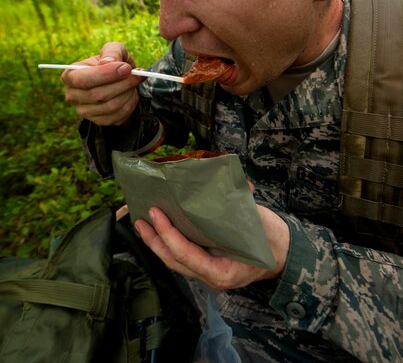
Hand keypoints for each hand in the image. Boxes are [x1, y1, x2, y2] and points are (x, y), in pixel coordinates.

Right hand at [62, 41, 143, 125]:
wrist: (119, 79)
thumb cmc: (113, 62)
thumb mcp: (113, 49)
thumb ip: (111, 52)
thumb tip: (108, 62)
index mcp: (70, 76)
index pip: (82, 80)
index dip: (105, 75)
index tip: (126, 68)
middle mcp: (73, 96)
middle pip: (97, 95)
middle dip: (122, 84)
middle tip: (137, 75)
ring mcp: (85, 111)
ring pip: (110, 106)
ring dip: (128, 93)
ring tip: (134, 82)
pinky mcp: (99, 121)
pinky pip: (118, 116)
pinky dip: (130, 103)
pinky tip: (132, 93)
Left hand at [134, 204, 289, 289]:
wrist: (283, 253)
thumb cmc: (271, 238)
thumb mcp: (256, 222)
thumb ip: (237, 206)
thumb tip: (224, 183)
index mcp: (223, 271)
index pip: (187, 255)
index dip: (168, 235)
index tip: (157, 215)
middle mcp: (211, 276)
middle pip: (174, 261)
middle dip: (155, 241)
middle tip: (141, 219)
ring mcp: (207, 273)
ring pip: (175, 261)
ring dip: (157, 242)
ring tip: (142, 224)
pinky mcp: (206, 264)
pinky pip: (182, 256)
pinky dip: (168, 242)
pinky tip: (159, 229)